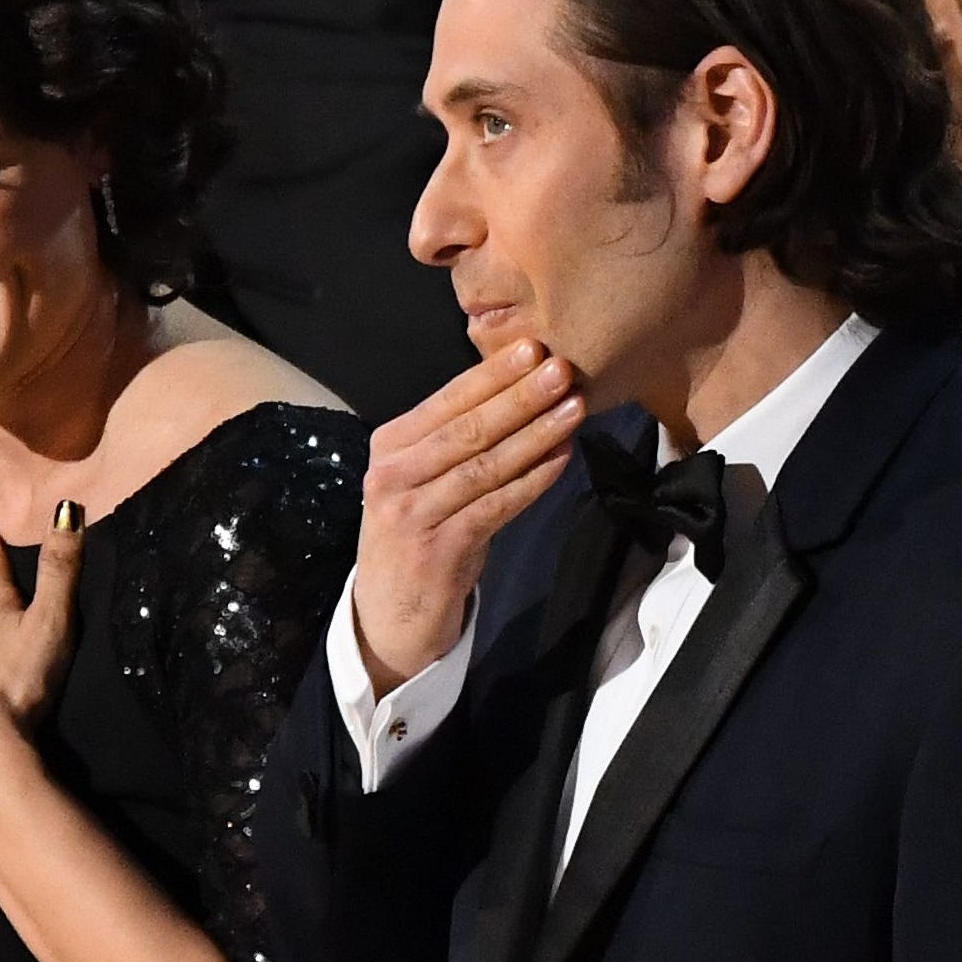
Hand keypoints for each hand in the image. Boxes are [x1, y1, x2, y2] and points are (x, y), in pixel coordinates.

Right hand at [353, 341, 580, 694]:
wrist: (389, 615)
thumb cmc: (417, 536)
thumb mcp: (420, 480)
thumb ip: (454, 441)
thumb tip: (519, 390)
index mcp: (388, 447)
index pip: (445, 401)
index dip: (491, 374)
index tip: (532, 346)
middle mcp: (392, 477)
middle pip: (466, 429)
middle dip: (519, 397)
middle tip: (562, 368)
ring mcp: (412, 514)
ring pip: (484, 466)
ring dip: (534, 435)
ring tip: (573, 408)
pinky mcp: (437, 550)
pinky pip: (495, 507)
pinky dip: (531, 482)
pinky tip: (561, 460)